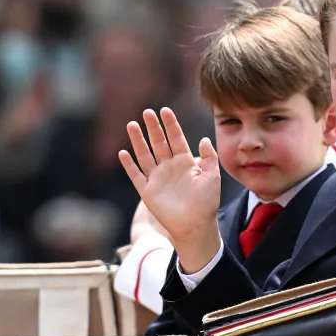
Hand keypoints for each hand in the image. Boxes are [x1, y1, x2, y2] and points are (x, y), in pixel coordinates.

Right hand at [119, 108, 221, 269]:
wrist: (195, 225)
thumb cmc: (206, 202)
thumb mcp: (212, 177)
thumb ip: (209, 157)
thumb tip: (204, 138)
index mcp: (185, 162)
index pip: (176, 138)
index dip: (170, 125)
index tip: (165, 110)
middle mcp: (170, 167)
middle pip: (159, 143)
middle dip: (153, 127)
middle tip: (147, 112)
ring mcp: (157, 178)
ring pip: (145, 155)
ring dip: (138, 140)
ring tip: (131, 124)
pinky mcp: (148, 191)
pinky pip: (136, 175)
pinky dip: (129, 165)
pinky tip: (123, 152)